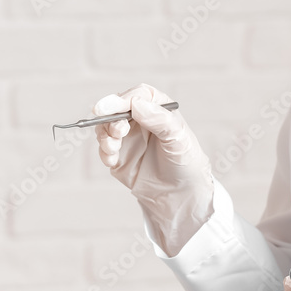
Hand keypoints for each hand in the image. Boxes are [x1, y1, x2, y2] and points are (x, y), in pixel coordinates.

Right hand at [92, 83, 213, 255]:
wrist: (179, 194)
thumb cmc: (186, 163)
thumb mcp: (179, 139)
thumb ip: (160, 119)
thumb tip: (137, 104)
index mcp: (157, 109)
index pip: (136, 96)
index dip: (121, 100)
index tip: (109, 107)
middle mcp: (140, 120)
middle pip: (116, 109)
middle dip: (111, 118)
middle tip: (118, 132)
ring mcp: (128, 138)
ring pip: (106, 127)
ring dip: (105, 135)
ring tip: (114, 148)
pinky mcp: (119, 155)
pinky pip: (104, 149)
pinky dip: (104, 152)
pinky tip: (112, 160)